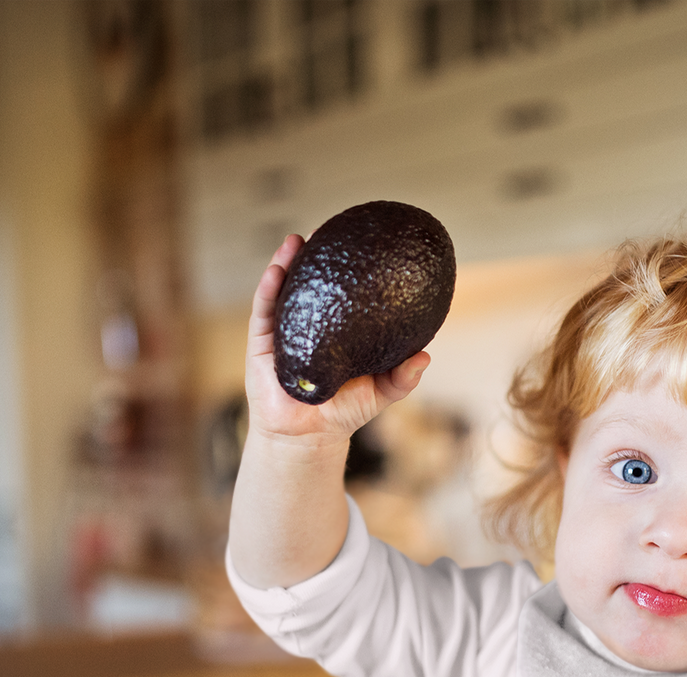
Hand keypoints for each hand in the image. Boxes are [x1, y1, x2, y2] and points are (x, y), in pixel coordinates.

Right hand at [244, 234, 430, 446]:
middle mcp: (309, 323)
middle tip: (329, 229)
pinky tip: (278, 269)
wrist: (307, 437)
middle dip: (316, 254)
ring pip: (284, 289)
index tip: (360, 241)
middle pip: (310, 283)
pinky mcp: (261, 343)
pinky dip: (270, 287)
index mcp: (335, 329)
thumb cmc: (344, 412)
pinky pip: (264, 310)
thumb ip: (402, 377)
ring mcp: (283, 330)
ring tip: (297, 239)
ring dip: (288, 261)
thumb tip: (425, 356)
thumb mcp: (380, 393)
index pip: (341, 292)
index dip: (348, 267)